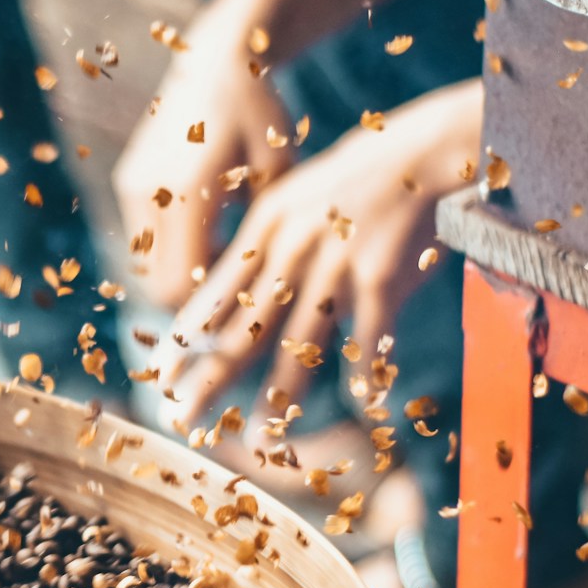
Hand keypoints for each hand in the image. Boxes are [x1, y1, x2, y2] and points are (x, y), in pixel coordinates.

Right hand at [113, 37, 297, 309]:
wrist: (218, 61)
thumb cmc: (262, 117)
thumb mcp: (277, 177)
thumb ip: (264, 236)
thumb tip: (258, 299)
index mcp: (188, 192)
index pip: (180, 286)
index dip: (209, 307)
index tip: (242, 297)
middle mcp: (150, 192)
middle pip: (158, 285)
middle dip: (194, 297)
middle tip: (233, 284)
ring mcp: (134, 186)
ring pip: (149, 266)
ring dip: (182, 270)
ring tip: (222, 250)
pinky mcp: (129, 180)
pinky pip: (146, 238)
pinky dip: (172, 246)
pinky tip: (206, 224)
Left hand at [151, 80, 483, 430]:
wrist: (425, 149)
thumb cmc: (360, 175)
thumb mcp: (298, 196)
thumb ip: (269, 243)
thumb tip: (235, 293)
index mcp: (266, 225)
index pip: (214, 295)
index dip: (186, 342)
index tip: (162, 377)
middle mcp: (292, 247)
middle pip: (244, 329)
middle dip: (210, 380)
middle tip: (182, 419)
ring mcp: (335, 263)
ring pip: (300, 346)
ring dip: (280, 398)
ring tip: (264, 438)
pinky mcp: (380, 277)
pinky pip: (367, 338)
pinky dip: (368, 374)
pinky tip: (366, 403)